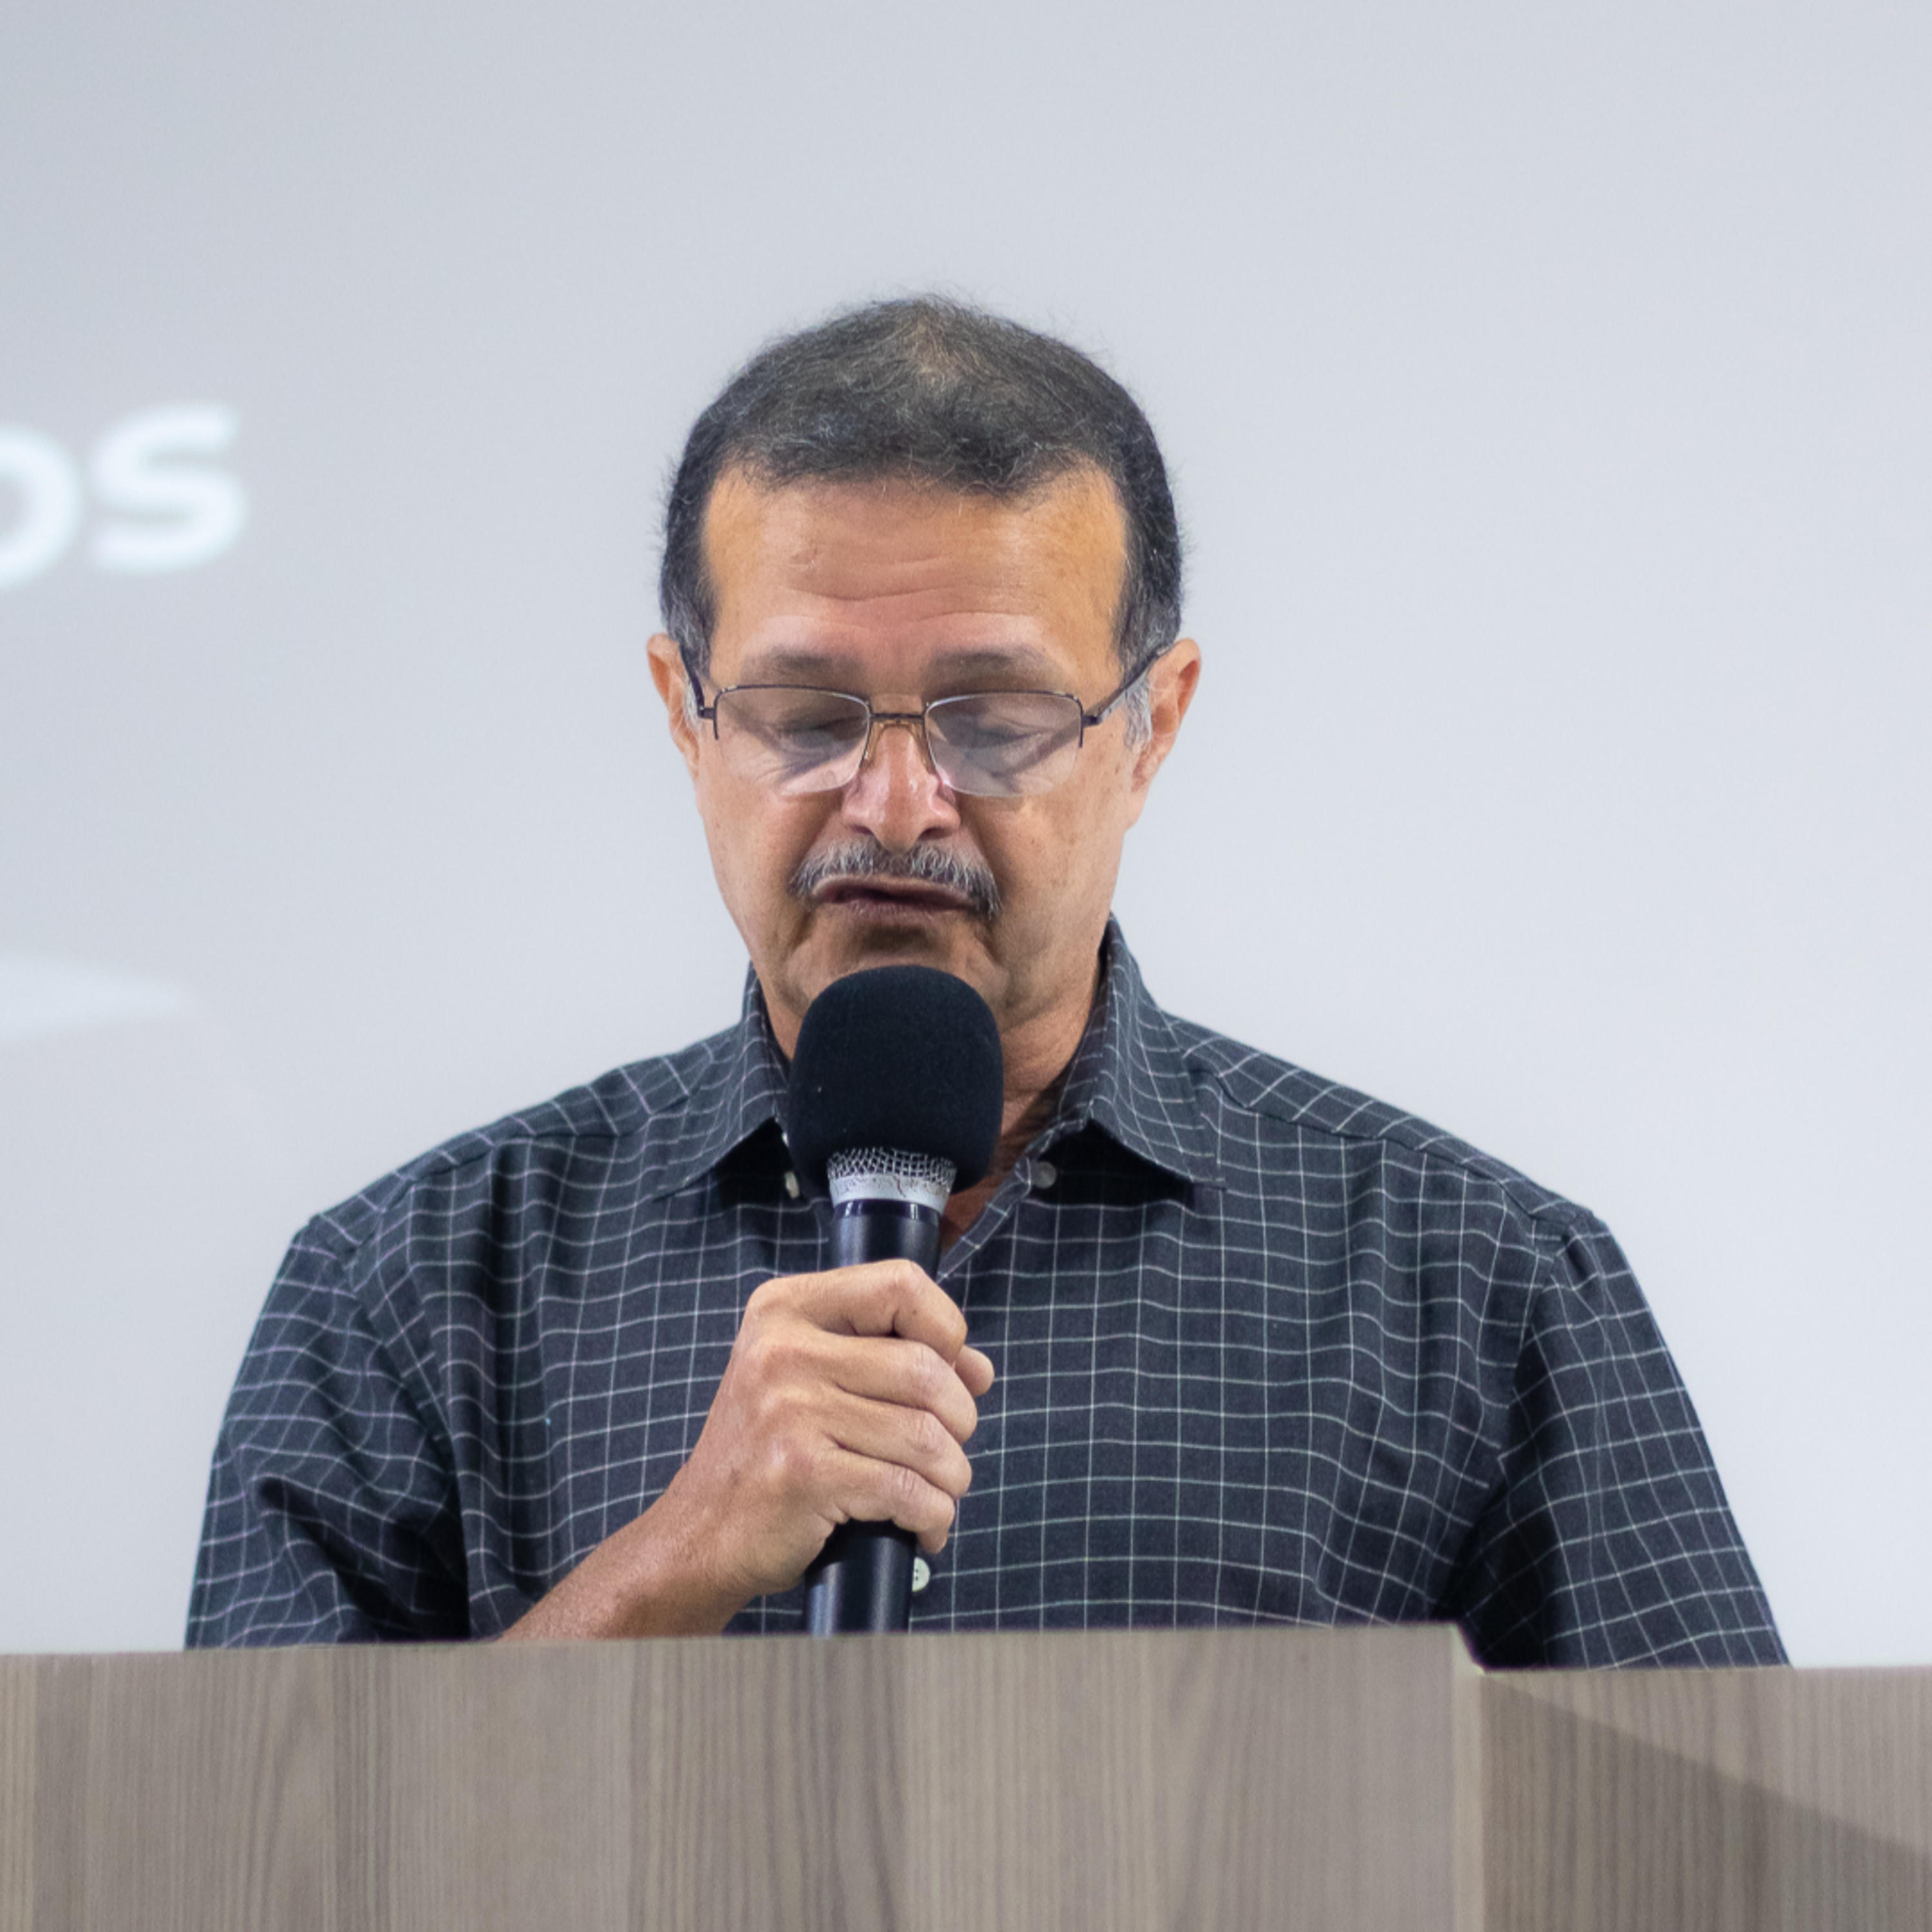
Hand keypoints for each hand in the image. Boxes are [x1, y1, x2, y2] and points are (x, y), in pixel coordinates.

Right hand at [500, 1259, 992, 1640]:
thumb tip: (976, 1369)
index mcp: (785, 1309)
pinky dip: (932, 1515)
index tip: (947, 1370)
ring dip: (951, 1477)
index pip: (900, 1283)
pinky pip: (906, 1489)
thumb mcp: (812, 1379)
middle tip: (944, 1452)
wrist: (699, 1535)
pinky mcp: (802, 1473)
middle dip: (959, 1420)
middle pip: (925, 1368)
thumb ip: (891, 1356)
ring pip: (925, 1436)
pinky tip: (922, 1526)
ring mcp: (789, 1410)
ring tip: (937, 1493)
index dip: (945, 1328)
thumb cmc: (768, 1455)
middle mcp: (782, 1349)